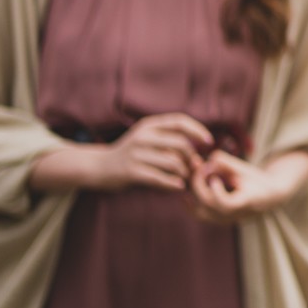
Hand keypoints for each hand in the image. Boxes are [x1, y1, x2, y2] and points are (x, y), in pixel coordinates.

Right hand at [93, 112, 211, 191]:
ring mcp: (136, 154)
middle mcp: (142, 137)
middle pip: (181, 143)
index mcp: (148, 126)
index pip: (179, 121)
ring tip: (185, 178)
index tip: (209, 142)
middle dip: (192, 157)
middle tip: (195, 167)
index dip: (198, 130)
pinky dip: (173, 183)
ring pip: (173, 162)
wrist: (98, 167)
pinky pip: (160, 177)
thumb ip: (168, 138)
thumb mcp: (146, 139)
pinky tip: (178, 186)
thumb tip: (200, 144)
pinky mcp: (131, 172)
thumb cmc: (131, 154)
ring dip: (184, 172)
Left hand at [188, 149, 307, 224]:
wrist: (268, 198)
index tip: (214, 178)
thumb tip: (209, 159)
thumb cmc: (257, 180)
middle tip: (198, 165)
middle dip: (199, 183)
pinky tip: (186, 190)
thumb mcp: (246, 169)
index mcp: (246, 202)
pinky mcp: (217, 221)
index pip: (225, 205)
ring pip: (200, 213)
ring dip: (191, 193)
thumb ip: (227, 163)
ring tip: (191, 175)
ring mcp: (225, 221)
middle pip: (208, 205)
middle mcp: (234, 215)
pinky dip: (190, 203)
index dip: (216, 192)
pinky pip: (199, 215)